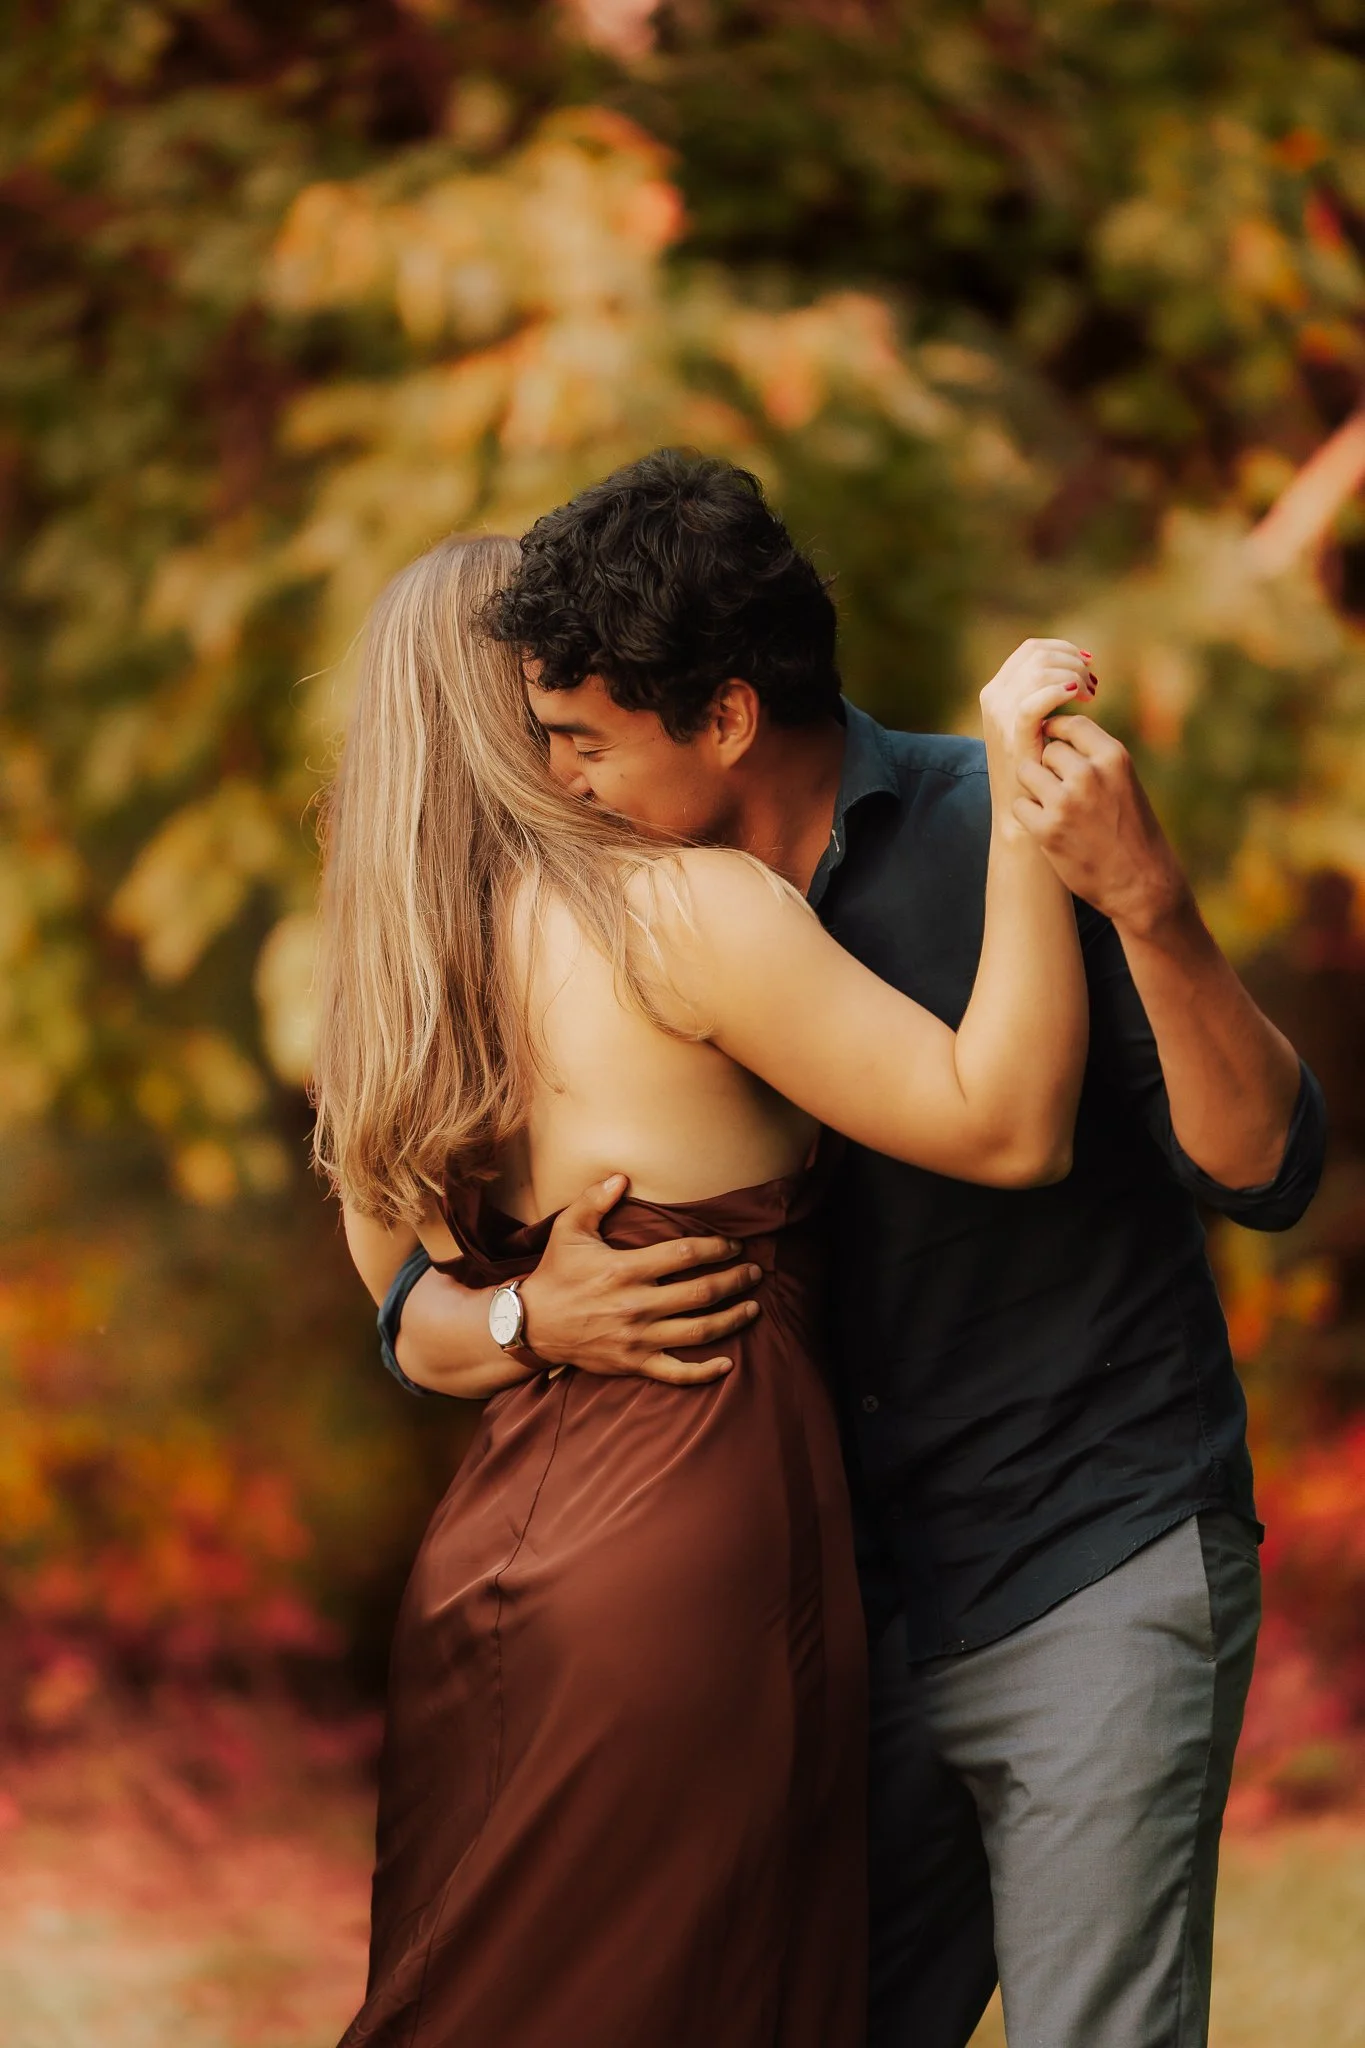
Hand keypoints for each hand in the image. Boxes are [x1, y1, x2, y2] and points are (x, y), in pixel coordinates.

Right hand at [519, 1175, 761, 1385]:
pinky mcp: (635, 1363)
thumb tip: (622, 1177)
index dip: (715, 1247)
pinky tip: (728, 1364)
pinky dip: (705, 1372)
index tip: (733, 1245)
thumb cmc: (555, 1273)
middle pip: (701, 1293)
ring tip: (754, 1307)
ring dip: (732, 1319)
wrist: (532, 1324)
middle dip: (735, 1281)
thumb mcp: (569, 1229)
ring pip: (698, 1331)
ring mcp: (638, 1337)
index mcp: (625, 1269)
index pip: (683, 1255)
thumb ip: (596, 1200)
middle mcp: (637, 1304)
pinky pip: (676, 1372)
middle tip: (755, 1272)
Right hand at [979, 639, 1095, 836]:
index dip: (1063, 650)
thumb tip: (1076, 667)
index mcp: (996, 690)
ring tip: (1088, 696)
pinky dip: (1060, 691)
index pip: (1032, 649)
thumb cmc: (1034, 770)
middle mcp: (993, 697)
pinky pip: (1035, 700)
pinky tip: (1079, 697)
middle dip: (1071, 662)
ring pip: (1040, 670)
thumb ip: (1043, 694)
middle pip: (1038, 654)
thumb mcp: (1031, 724)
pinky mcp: (1013, 734)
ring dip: (1072, 675)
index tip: (1086, 667)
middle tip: (1091, 685)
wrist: (1020, 812)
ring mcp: (1000, 715)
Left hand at [1013, 715, 1188, 936]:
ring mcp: (1066, 801)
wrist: (1141, 882)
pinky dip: (1028, 816)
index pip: (1072, 724)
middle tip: (1061, 791)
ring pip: (1027, 771)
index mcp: (1114, 758)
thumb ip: (1096, 759)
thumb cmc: (1133, 831)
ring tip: (1053, 807)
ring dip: (1034, 788)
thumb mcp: (1124, 783)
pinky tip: (1048, 828)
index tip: (1052, 741)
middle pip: (1048, 749)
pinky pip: (1020, 805)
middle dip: (1049, 767)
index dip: (1057, 730)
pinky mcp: (1048, 829)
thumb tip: (1054, 734)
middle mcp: (1090, 774)